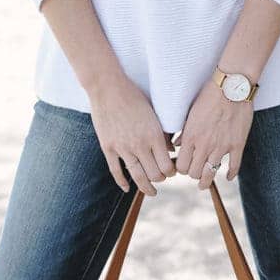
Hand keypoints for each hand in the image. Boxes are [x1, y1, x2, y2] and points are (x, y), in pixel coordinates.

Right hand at [89, 76, 177, 195]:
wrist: (108, 88)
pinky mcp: (108, 147)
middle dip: (161, 179)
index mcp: (154, 135)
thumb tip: (170, 150)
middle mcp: (140, 145)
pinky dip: (122, 182)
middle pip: (154, 175)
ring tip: (151, 192)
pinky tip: (127, 188)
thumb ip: (163, 132)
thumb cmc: (134, 96)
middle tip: (162, 178)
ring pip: (137, 176)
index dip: (171, 172)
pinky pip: (116, 171)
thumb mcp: (154, 112)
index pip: (167, 166)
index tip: (171, 170)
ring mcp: (122, 148)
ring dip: (146, 187)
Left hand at [173, 78, 252, 188]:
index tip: (183, 167)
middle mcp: (205, 145)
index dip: (180, 169)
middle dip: (192, 174)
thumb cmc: (209, 96)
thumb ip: (183, 132)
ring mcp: (222, 147)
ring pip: (211, 174)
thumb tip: (176, 145)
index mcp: (191, 137)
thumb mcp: (190, 113)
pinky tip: (228, 177)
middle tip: (193, 173)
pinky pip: (234, 167)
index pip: (181, 165)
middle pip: (194, 173)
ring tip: (204, 184)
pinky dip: (230, 174)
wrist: (231, 87)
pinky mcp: (237, 145)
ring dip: (206, 181)